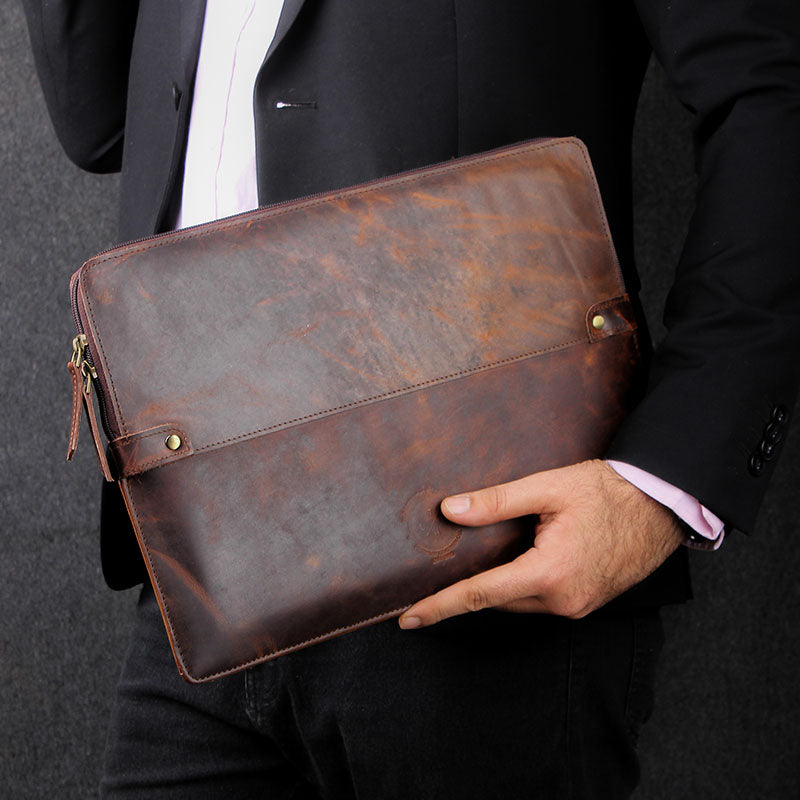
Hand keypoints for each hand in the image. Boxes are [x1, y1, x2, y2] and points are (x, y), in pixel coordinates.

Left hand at [398, 459, 683, 627]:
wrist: (659, 505)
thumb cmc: (607, 492)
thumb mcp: (548, 488)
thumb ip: (497, 501)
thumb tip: (451, 511)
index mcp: (549, 573)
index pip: (481, 594)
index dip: (440, 606)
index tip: (408, 619)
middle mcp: (563, 599)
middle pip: (497, 599)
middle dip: (468, 588)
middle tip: (439, 571)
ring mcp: (577, 606)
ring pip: (518, 601)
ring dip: (498, 584)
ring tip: (485, 557)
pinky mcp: (585, 603)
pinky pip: (540, 600)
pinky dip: (521, 585)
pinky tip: (519, 560)